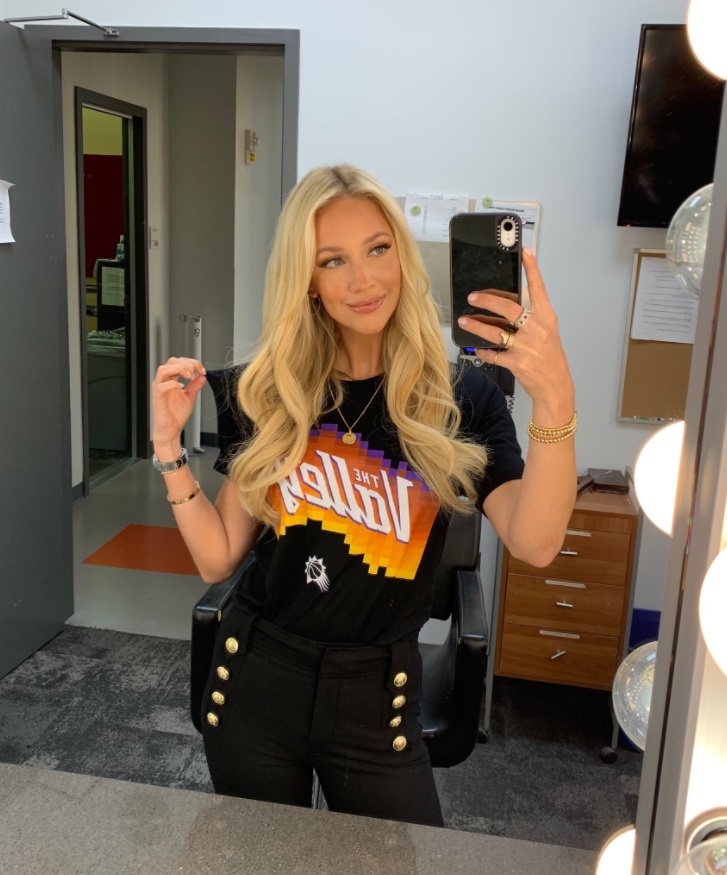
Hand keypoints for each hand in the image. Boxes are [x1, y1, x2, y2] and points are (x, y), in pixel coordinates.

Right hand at [151, 357, 206, 449]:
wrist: (171, 431)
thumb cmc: (176, 415)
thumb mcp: (190, 397)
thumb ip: (195, 386)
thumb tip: (203, 376)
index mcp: (171, 380)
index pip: (179, 362)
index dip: (192, 363)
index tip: (202, 371)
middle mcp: (164, 382)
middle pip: (171, 361)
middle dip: (187, 364)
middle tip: (196, 373)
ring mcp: (159, 389)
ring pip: (163, 369)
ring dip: (179, 369)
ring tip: (189, 377)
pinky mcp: (157, 398)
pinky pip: (161, 386)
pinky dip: (172, 384)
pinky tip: (182, 387)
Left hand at [457, 249, 573, 423]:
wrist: (555, 387)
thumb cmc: (550, 359)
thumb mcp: (547, 333)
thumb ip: (533, 316)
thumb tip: (510, 303)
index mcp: (546, 319)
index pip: (539, 289)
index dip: (532, 269)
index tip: (525, 252)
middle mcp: (537, 330)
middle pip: (509, 308)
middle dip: (487, 300)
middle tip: (473, 297)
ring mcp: (527, 347)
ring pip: (495, 332)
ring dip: (476, 326)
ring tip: (464, 321)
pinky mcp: (517, 363)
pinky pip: (493, 354)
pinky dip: (483, 351)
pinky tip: (478, 348)